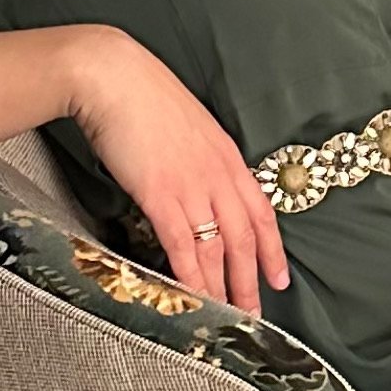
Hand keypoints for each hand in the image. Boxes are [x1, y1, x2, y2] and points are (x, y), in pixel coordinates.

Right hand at [69, 27, 288, 314]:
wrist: (112, 75)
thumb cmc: (141, 93)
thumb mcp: (187, 121)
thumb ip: (200, 153)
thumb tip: (198, 180)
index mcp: (225, 152)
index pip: (260, 210)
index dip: (272, 248)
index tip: (279, 276)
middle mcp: (216, 172)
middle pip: (244, 236)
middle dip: (251, 279)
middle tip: (253, 313)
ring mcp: (191, 184)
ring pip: (217, 248)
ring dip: (222, 286)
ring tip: (225, 315)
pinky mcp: (160, 194)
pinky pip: (183, 246)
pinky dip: (191, 276)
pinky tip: (194, 296)